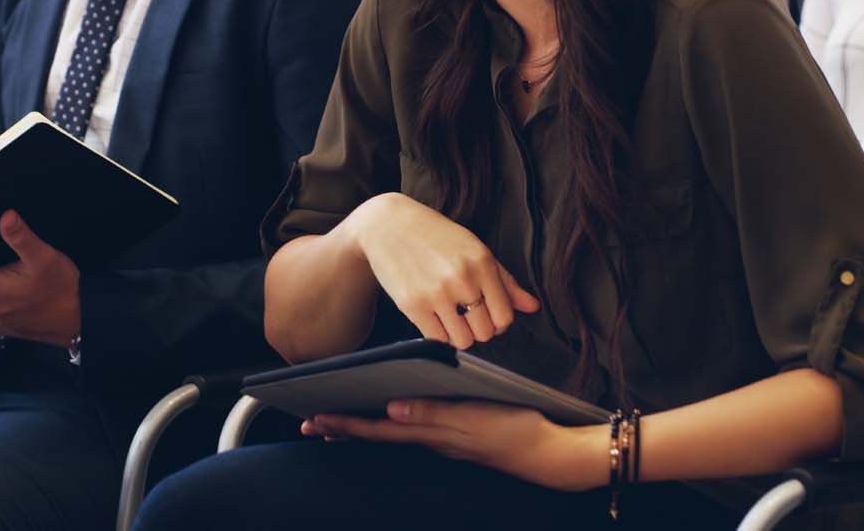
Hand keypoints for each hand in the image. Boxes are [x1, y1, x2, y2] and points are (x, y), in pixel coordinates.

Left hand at [304, 400, 607, 491]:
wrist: (554, 453)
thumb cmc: (519, 431)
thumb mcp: (476, 419)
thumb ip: (435, 414)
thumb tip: (392, 410)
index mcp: (434, 434)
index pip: (379, 431)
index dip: (346, 424)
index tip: (315, 418)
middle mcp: (434, 440)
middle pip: (379, 435)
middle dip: (343, 429)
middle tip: (309, 424)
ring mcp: (446, 441)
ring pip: (394, 435)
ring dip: (363, 428)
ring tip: (335, 423)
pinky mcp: (459, 436)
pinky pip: (414, 432)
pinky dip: (391, 427)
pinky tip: (389, 419)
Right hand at [344, 193, 540, 348]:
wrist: (388, 225)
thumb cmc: (436, 236)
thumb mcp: (475, 249)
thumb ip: (505, 281)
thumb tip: (532, 307)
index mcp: (482, 263)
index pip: (505, 316)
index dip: (498, 322)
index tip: (487, 314)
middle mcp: (462, 278)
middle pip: (485, 333)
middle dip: (478, 329)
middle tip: (466, 316)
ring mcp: (436, 293)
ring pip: (462, 341)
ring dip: (458, 335)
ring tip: (450, 317)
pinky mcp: (413, 304)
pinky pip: (437, 340)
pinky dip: (439, 335)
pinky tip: (434, 318)